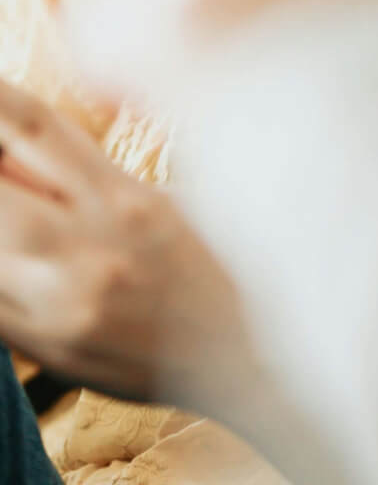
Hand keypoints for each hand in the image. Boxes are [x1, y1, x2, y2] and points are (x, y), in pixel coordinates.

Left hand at [0, 78, 254, 404]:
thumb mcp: (170, 201)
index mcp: (127, 200)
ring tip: (10, 204)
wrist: (246, 356)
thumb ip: (96, 176)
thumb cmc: (218, 265)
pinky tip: (7, 251)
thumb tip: (21, 146)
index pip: (37, 128)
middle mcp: (88, 248)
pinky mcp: (45, 347)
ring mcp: (60, 304)